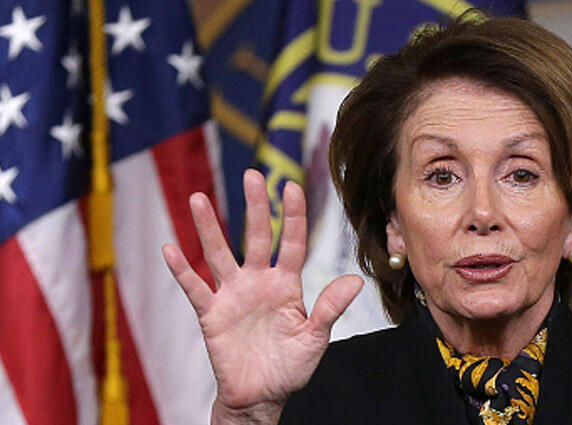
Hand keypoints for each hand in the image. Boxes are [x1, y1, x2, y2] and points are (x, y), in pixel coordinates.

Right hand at [162, 170, 362, 420]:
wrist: (262, 397)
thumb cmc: (290, 367)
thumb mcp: (316, 338)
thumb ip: (331, 308)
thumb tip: (355, 280)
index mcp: (286, 285)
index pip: (291, 243)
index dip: (292, 215)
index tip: (290, 186)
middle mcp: (258, 282)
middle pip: (255, 237)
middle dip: (255, 207)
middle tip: (252, 175)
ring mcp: (232, 296)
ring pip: (219, 254)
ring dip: (208, 228)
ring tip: (197, 198)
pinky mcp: (211, 314)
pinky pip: (194, 289)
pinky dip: (181, 270)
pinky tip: (170, 249)